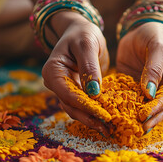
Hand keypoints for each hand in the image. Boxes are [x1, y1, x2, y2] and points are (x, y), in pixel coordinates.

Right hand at [42, 11, 110, 135]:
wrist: (81, 31)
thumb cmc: (83, 33)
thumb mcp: (87, 45)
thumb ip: (90, 67)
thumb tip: (94, 92)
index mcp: (53, 71)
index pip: (69, 94)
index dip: (86, 106)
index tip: (103, 115)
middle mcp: (55, 83)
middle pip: (71, 106)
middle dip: (89, 118)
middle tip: (108, 129)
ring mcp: (64, 89)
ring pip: (76, 110)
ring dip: (92, 120)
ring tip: (109, 130)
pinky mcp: (75, 92)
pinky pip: (83, 106)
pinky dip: (94, 113)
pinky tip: (107, 121)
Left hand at [116, 22, 162, 131]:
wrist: (142, 27)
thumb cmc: (156, 33)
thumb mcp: (158, 46)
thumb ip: (154, 68)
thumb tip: (149, 93)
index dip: (158, 107)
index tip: (145, 115)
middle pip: (159, 108)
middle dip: (149, 118)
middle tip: (137, 128)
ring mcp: (149, 90)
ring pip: (145, 107)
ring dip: (137, 118)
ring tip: (127, 128)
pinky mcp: (134, 88)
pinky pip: (129, 100)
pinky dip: (123, 108)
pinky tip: (115, 115)